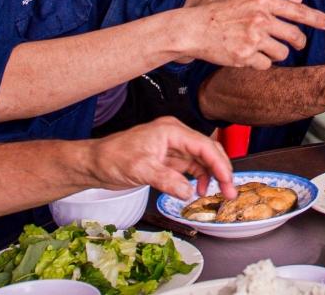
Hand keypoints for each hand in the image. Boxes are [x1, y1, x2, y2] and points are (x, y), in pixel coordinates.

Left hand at [88, 117, 235, 200]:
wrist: (94, 163)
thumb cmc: (112, 158)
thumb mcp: (140, 169)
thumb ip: (166, 180)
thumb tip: (187, 192)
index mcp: (171, 131)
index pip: (204, 146)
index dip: (219, 164)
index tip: (228, 181)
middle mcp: (175, 136)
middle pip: (208, 151)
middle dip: (221, 170)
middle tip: (230, 190)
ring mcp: (173, 148)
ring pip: (202, 160)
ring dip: (212, 176)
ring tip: (218, 193)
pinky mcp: (168, 159)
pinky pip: (191, 168)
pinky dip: (199, 178)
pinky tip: (199, 190)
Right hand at [177, 0, 324, 67]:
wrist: (194, 28)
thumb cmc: (222, 13)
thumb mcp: (248, 0)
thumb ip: (275, 3)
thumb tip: (300, 1)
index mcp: (263, 1)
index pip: (297, 11)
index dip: (316, 19)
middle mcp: (261, 18)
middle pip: (295, 36)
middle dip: (298, 43)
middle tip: (294, 44)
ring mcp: (253, 38)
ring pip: (282, 53)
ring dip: (276, 54)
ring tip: (261, 47)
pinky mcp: (245, 56)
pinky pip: (266, 64)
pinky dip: (260, 63)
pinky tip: (248, 55)